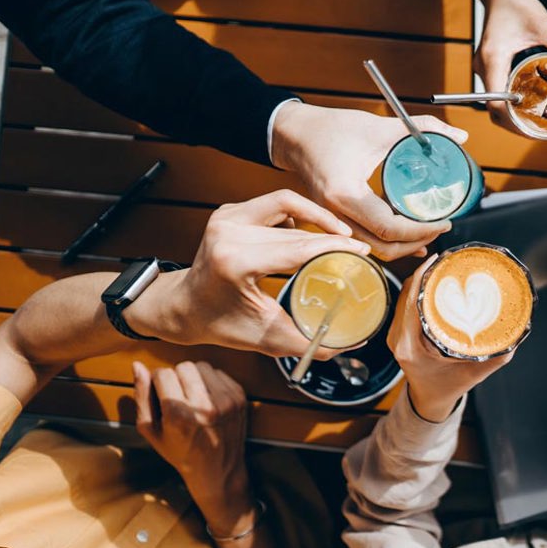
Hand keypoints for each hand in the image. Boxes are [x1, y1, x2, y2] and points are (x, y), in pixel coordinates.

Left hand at [128, 190, 369, 358]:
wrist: (183, 306)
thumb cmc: (221, 324)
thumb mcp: (267, 338)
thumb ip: (310, 342)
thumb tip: (352, 343)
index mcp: (235, 262)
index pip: (298, 248)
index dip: (336, 249)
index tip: (362, 252)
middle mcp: (228, 232)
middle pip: (297, 228)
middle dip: (332, 235)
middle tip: (357, 249)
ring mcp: (227, 218)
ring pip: (287, 204)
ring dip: (317, 217)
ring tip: (338, 234)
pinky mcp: (228, 211)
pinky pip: (273, 204)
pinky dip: (297, 215)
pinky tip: (307, 233)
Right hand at [133, 361, 255, 536]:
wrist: (218, 470)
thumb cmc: (180, 452)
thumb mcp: (152, 430)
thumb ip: (142, 397)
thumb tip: (137, 365)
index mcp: (179, 414)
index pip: (163, 373)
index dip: (158, 381)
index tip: (160, 393)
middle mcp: (204, 405)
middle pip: (184, 366)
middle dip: (177, 377)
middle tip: (177, 396)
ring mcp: (226, 400)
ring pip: (203, 366)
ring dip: (195, 377)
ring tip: (193, 397)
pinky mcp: (240, 397)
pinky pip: (220, 373)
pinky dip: (211, 382)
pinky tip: (208, 399)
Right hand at [272, 103, 469, 259]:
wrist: (295, 133)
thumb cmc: (331, 128)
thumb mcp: (379, 126)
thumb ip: (423, 129)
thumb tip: (459, 137)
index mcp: (344, 192)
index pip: (388, 226)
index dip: (420, 230)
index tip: (445, 221)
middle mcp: (335, 212)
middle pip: (381, 247)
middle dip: (415, 242)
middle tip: (441, 228)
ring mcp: (331, 219)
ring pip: (371, 249)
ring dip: (402, 246)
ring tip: (429, 234)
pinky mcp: (333, 219)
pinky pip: (363, 240)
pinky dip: (387, 242)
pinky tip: (409, 240)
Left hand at [387, 255, 513, 420]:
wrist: (428, 401)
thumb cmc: (447, 389)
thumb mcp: (473, 374)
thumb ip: (496, 355)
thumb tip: (519, 333)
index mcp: (409, 346)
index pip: (410, 301)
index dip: (422, 276)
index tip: (439, 260)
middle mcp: (398, 337)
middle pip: (406, 292)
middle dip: (424, 271)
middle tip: (446, 257)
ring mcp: (396, 333)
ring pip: (404, 294)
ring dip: (421, 277)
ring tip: (442, 264)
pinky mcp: (399, 330)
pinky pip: (405, 302)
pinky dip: (418, 287)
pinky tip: (433, 278)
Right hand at [475, 0, 546, 130]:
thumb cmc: (516, 4)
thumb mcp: (544, 24)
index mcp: (493, 59)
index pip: (497, 103)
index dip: (513, 122)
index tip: (534, 129)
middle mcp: (484, 68)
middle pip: (495, 110)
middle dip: (517, 126)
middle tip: (542, 132)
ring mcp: (485, 70)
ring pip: (496, 105)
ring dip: (514, 117)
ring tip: (540, 123)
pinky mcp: (490, 69)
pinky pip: (498, 94)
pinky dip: (513, 105)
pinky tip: (532, 106)